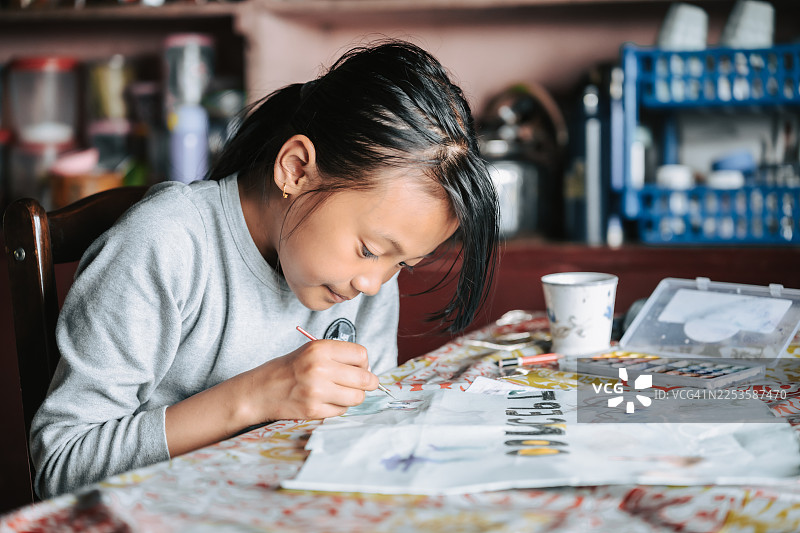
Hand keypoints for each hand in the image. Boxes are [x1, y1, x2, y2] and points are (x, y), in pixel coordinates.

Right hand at [243, 339, 378, 422]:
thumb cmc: (288, 369)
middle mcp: (319, 368)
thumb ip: (338, 356)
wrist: (260, 390)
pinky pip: (342, 410)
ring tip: (342, 392)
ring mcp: (316, 391)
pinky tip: (328, 401)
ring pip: (357, 397)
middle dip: (369, 383)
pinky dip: (339, 407)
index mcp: (319, 349)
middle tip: (365, 384)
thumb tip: (367, 369)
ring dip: (354, 396)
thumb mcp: (311, 351)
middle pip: (364, 378)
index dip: (364, 363)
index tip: (360, 367)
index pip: (361, 355)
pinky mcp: (313, 410)